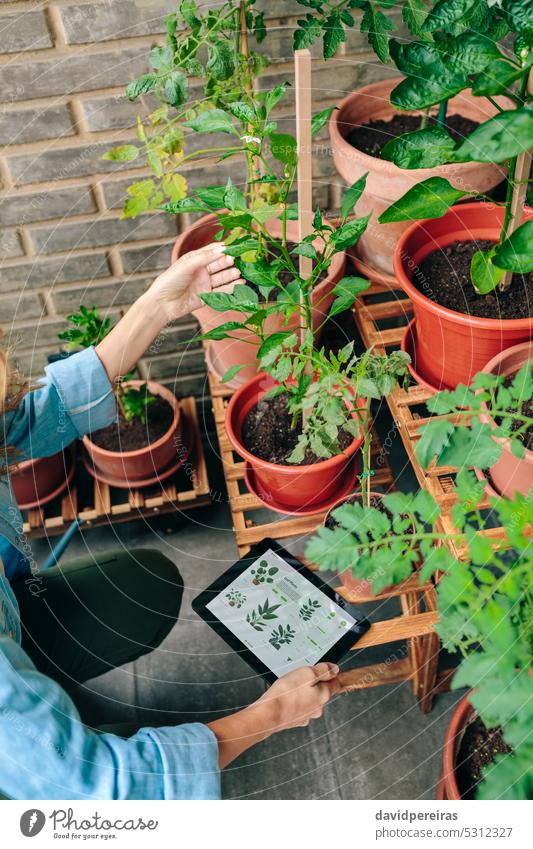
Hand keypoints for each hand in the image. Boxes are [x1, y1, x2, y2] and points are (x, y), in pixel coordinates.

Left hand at [149, 242, 244, 321]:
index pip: (211, 251)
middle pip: (219, 264)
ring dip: (231, 274)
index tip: (234, 246)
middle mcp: (201, 271)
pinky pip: (221, 291)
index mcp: (194, 260)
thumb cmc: (169, 281)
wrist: (162, 304)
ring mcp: (205, 283)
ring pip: (222, 277)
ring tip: (240, 272)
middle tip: (238, 259)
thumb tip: (221, 250)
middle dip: (228, 261)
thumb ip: (204, 258)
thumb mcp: (186, 266)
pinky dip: (231, 287)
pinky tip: (240, 283)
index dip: (222, 249)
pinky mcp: (207, 296)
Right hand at [207, 663, 340, 767]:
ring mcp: (306, 716)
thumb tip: (334, 669)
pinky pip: (297, 707)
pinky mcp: (295, 720)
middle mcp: (318, 708)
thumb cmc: (286, 693)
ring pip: (308, 700)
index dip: (333, 675)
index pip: (336, 684)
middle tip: (301, 675)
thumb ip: (323, 670)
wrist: (269, 714)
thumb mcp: (307, 673)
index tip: (330, 670)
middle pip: (321, 692)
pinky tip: (284, 695)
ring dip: (302, 692)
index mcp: (324, 695)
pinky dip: (293, 701)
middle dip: (314, 683)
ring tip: (289, 685)